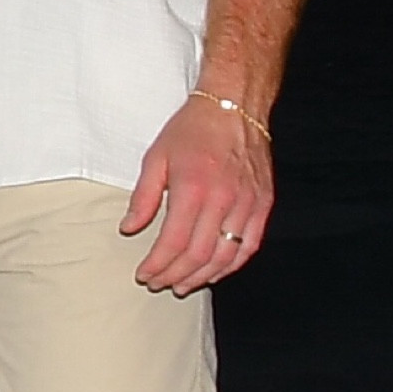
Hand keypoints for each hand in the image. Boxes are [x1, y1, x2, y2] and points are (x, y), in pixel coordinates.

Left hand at [121, 94, 273, 294]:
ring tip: (182, 285)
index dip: (157, 265)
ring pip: (226, 257)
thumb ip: (143, 197)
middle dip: (175, 276)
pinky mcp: (263, 204)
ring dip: (203, 277)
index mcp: (193, 188)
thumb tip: (129, 229)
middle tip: (159, 284)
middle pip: (199, 255)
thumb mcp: (156, 157)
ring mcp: (247, 203)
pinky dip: (232, 265)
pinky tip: (215, 272)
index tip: (143, 274)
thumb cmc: (191, 130)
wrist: (234, 106)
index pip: (173, 242)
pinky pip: (250, 245)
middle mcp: (223, 199)